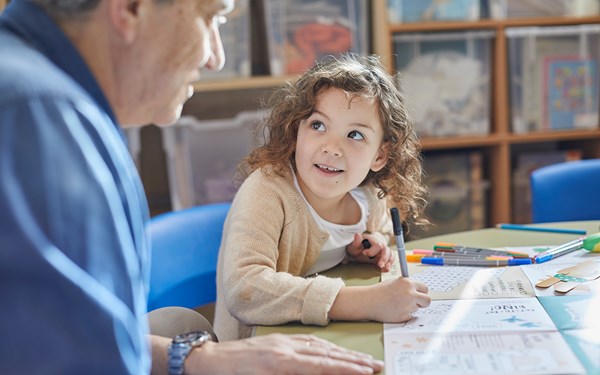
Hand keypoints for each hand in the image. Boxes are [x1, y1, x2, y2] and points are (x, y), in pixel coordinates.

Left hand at [186, 333, 383, 374]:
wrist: (208, 360)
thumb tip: (317, 373)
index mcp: (281, 363)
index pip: (322, 366)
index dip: (347, 369)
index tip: (367, 372)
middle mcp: (285, 348)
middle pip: (327, 354)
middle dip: (353, 360)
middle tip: (376, 365)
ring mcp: (282, 341)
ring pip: (320, 345)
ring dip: (343, 352)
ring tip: (362, 359)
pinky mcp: (277, 338)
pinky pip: (308, 341)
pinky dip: (325, 346)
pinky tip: (333, 350)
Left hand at [346, 233, 392, 271]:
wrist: (359, 250)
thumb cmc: (357, 247)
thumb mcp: (354, 245)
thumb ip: (356, 241)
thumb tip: (357, 234)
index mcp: (373, 241)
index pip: (377, 245)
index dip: (372, 251)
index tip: (364, 253)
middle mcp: (380, 245)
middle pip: (386, 250)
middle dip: (384, 258)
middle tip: (380, 265)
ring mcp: (383, 251)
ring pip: (390, 254)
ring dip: (389, 262)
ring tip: (386, 269)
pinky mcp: (384, 257)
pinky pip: (390, 260)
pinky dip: (389, 265)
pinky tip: (385, 270)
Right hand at [367, 277, 430, 321]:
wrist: (369, 301)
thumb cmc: (380, 291)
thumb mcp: (395, 282)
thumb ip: (407, 286)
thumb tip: (418, 290)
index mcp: (408, 283)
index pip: (425, 288)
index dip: (421, 292)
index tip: (419, 294)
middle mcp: (410, 294)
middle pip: (427, 300)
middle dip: (423, 302)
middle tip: (417, 303)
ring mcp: (408, 306)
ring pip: (417, 308)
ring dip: (411, 308)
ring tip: (397, 304)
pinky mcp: (405, 316)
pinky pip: (410, 315)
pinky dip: (404, 314)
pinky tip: (394, 310)